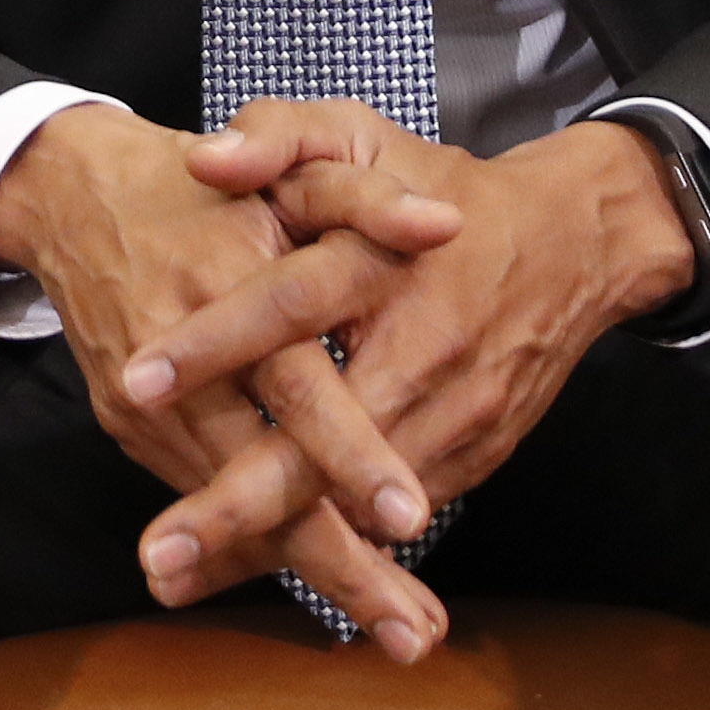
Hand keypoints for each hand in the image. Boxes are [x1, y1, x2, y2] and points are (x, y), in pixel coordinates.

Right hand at [0, 104, 451, 656]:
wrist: (71, 198)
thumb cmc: (198, 187)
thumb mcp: (283, 167)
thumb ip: (365, 196)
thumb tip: (444, 224)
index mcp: (226, 291)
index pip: (296, 386)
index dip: (350, 453)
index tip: (411, 516)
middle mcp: (179, 364)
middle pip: (263, 481)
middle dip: (341, 564)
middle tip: (412, 633)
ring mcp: (146, 406)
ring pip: (235, 507)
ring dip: (315, 572)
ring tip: (396, 629)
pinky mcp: (132, 428)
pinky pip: (207, 495)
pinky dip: (264, 546)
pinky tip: (333, 584)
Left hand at [122, 105, 691, 605]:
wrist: (572, 242)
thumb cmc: (440, 183)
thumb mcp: (358, 129)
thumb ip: (279, 132)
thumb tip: (203, 160)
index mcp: (383, 265)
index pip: (288, 307)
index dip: (214, 345)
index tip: (137, 380)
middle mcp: (423, 354)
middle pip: (323, 444)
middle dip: (239, 504)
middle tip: (162, 552)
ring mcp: (454, 416)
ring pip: (355, 502)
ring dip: (277, 548)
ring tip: (185, 579)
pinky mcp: (473, 454)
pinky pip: (389, 513)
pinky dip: (330, 545)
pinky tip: (258, 573)